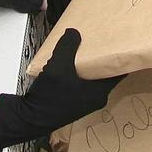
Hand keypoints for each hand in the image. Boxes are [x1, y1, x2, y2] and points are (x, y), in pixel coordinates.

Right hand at [0, 29, 120, 148]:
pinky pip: (82, 85)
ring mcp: (83, 103)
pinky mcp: (72, 104)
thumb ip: (67, 47)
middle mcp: (95, 99)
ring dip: (90, 67)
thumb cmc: (49, 96)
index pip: (119, 74)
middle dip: (104, 60)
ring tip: (87, 50)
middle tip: (103, 43)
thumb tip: (73, 32)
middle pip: (106, 75)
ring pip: (93, 80)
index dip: (121, 59)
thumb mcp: (58, 66)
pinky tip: (71, 65)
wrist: (30, 119)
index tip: (122, 45)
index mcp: (99, 92)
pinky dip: (80, 75)